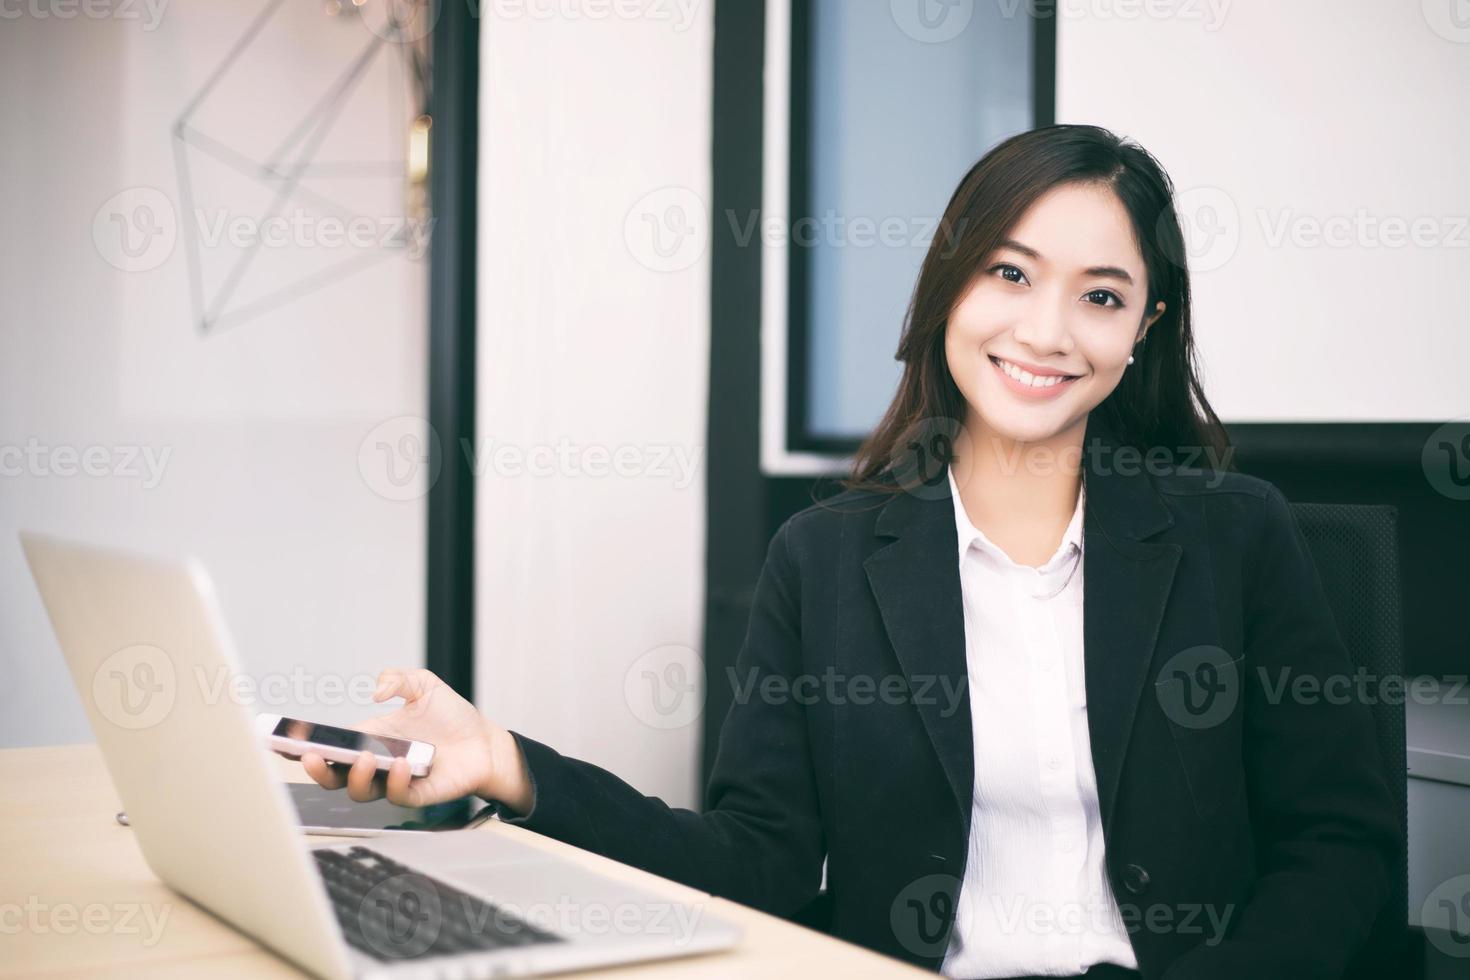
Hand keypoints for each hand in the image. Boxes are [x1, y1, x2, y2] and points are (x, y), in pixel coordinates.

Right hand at [298, 668, 532, 813]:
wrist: (484, 740)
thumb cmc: (451, 716)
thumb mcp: (424, 685)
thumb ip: (398, 679)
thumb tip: (375, 691)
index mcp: (370, 737)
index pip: (330, 746)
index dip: (304, 746)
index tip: (282, 740)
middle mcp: (377, 762)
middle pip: (335, 776)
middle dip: (317, 770)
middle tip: (312, 757)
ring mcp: (394, 780)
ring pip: (360, 791)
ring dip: (356, 776)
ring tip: (366, 757)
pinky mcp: (417, 794)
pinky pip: (398, 796)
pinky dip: (395, 781)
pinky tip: (403, 763)